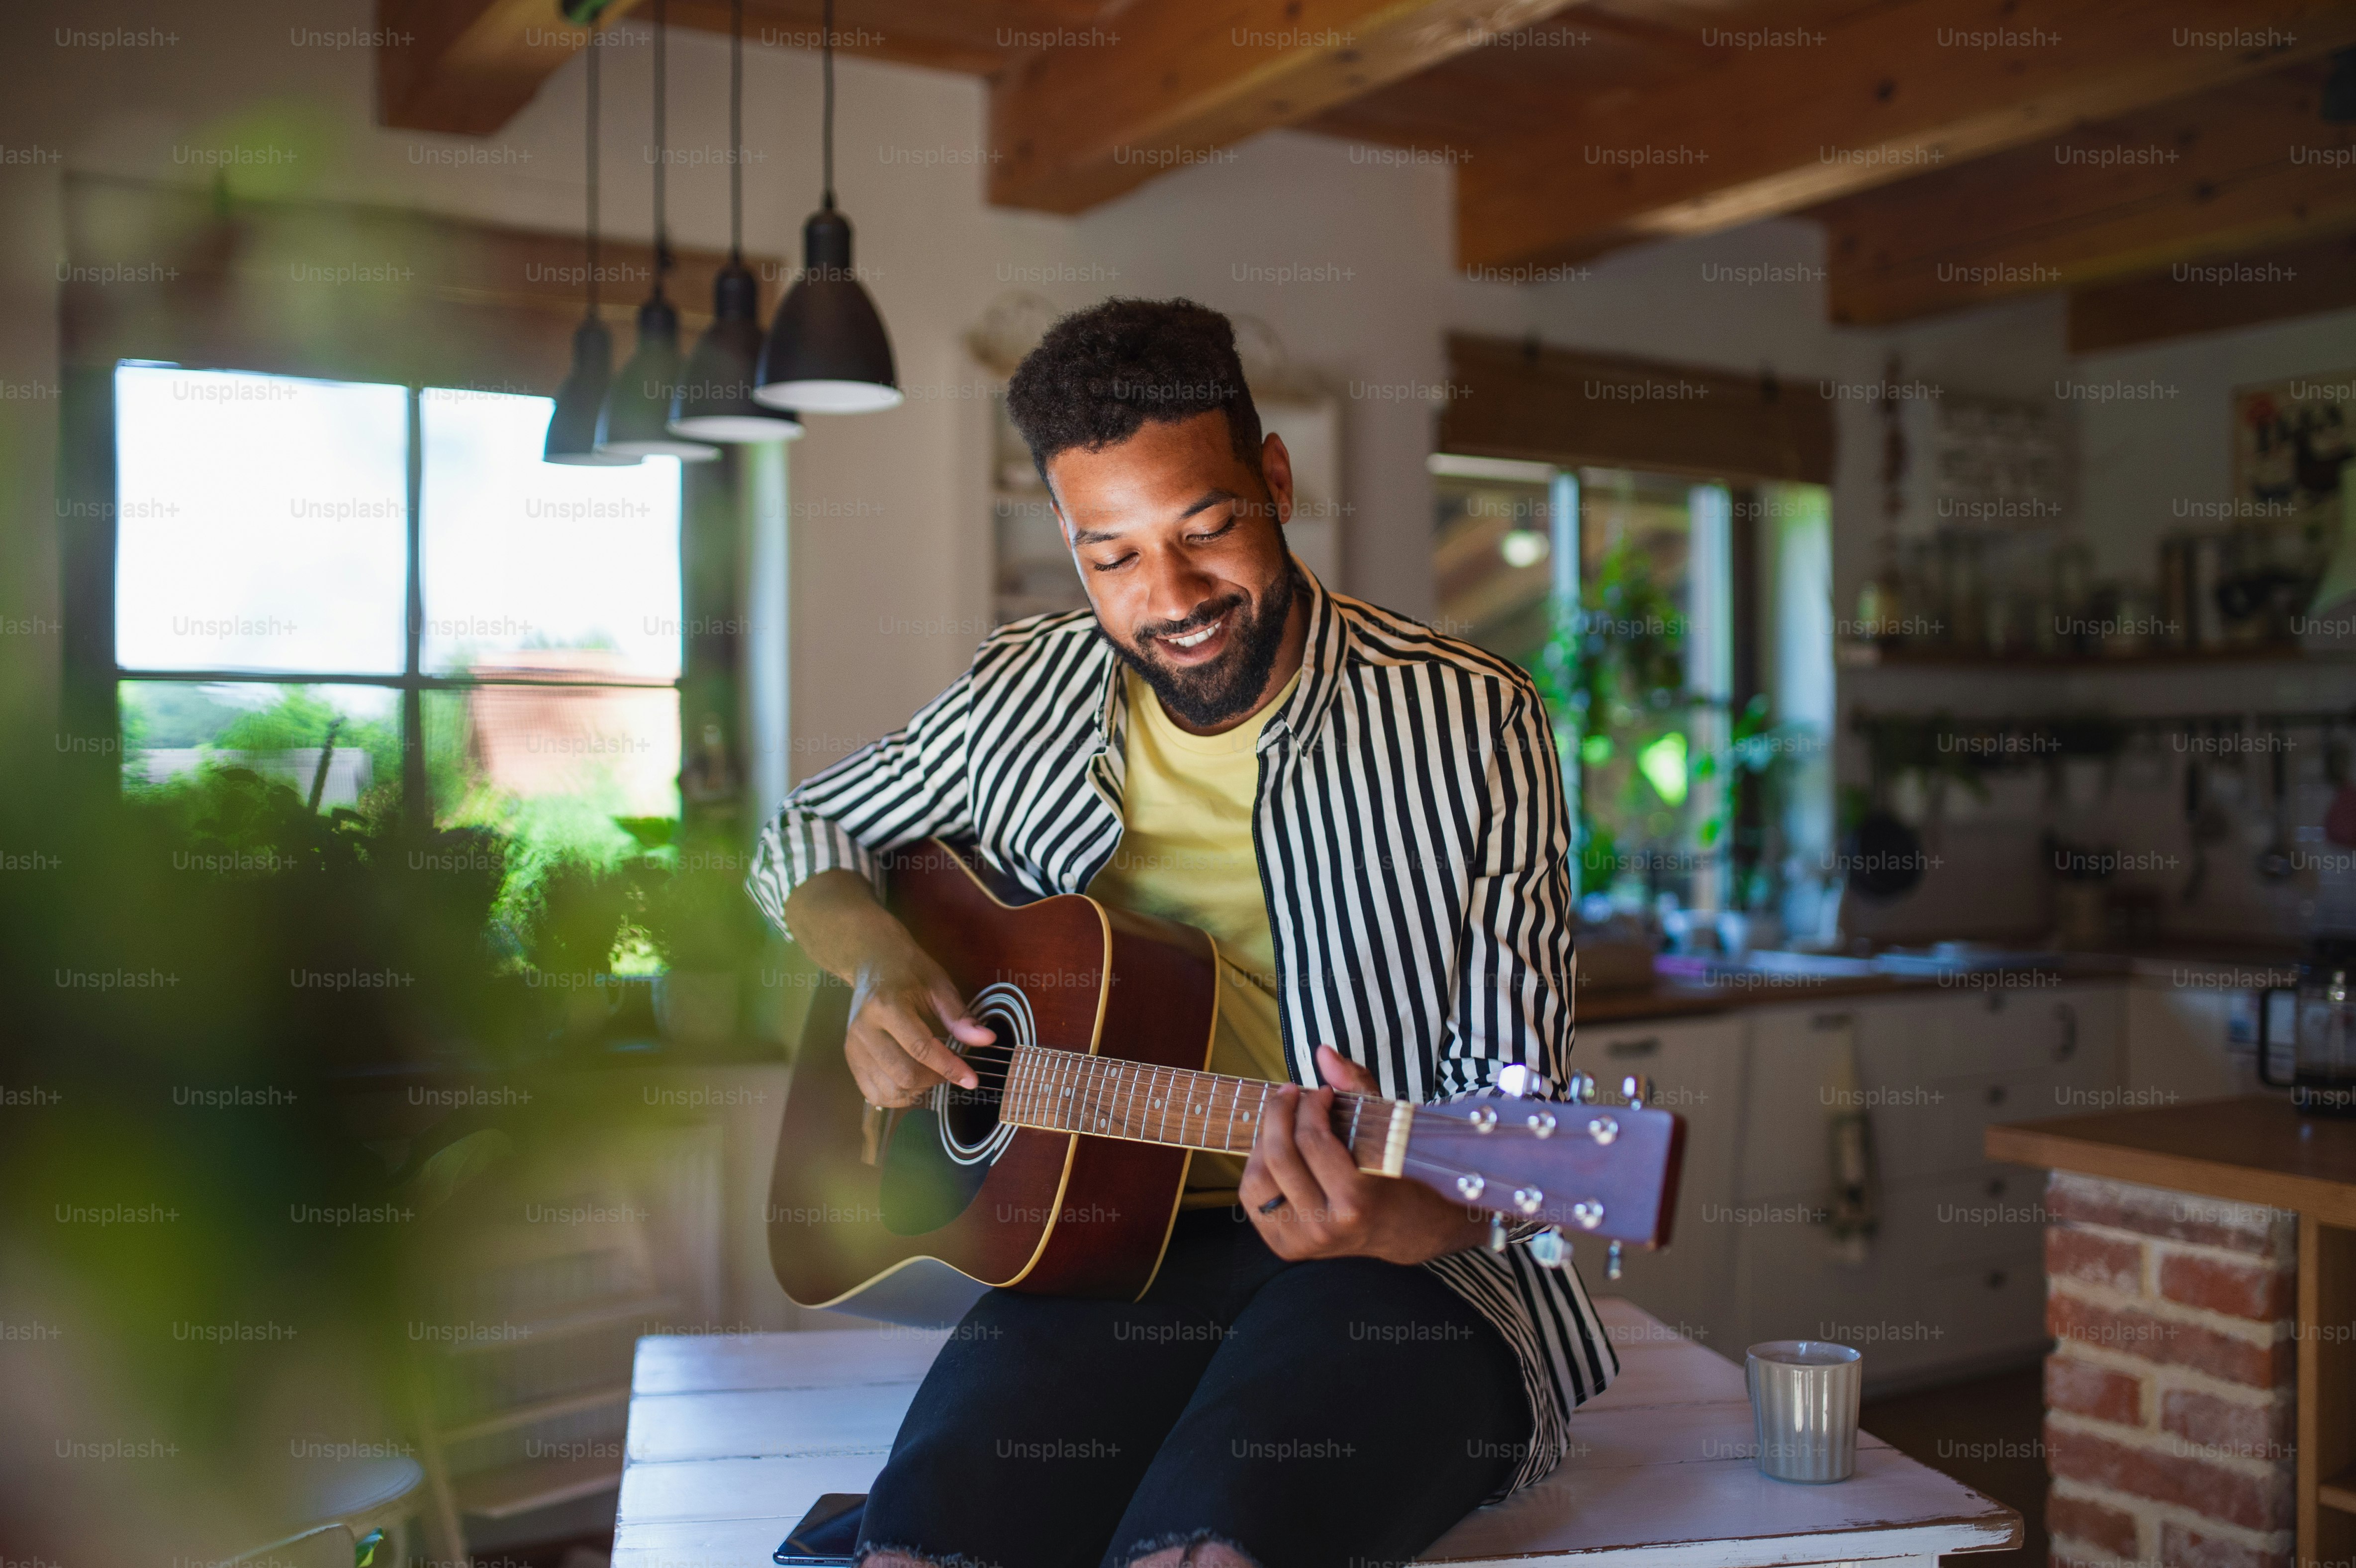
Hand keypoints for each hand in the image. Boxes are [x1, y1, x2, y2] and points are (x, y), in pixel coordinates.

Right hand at [782, 869, 994, 1108]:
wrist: (872, 962)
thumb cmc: (909, 971)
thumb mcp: (939, 986)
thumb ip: (960, 1017)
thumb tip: (987, 1040)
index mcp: (886, 1006)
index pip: (920, 1049)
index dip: (949, 1068)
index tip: (972, 1080)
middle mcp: (864, 1030)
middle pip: (903, 1075)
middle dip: (934, 1080)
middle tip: (950, 1070)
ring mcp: (853, 1046)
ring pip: (887, 1090)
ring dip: (917, 1091)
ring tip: (931, 1075)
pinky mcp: (850, 1057)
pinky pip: (872, 1092)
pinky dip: (897, 1096)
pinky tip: (912, 1082)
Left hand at [1239, 1046, 1490, 1265]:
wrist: (1406, 1232)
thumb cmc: (1398, 1176)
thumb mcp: (1386, 1130)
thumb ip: (1356, 1086)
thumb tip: (1323, 1052)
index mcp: (1355, 1204)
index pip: (1313, 1142)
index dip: (1309, 1106)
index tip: (1319, 1092)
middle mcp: (1324, 1228)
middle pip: (1278, 1157)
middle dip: (1279, 1114)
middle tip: (1291, 1096)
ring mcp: (1300, 1242)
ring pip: (1255, 1179)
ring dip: (1263, 1142)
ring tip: (1283, 1126)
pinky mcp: (1284, 1247)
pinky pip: (1251, 1199)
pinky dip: (1258, 1168)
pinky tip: (1278, 1153)